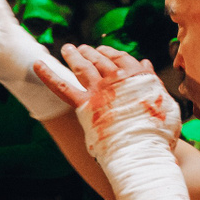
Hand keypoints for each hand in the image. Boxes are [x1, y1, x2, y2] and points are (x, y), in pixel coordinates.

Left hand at [43, 43, 188, 199]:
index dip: (111, 53)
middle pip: (100, 59)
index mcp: (137, 76)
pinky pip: (61, 86)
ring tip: (68, 49)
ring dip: (74, 55)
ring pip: (83, 67)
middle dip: (90, 52)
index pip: (121, 58)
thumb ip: (151, 80)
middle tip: (82, 49)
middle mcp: (116, 79)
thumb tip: (145, 63)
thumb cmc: (158, 131)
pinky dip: (47, 74)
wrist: (143, 150)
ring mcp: (99, 91)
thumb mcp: (163, 101)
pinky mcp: (84, 105)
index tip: (104, 51)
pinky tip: (36, 64)